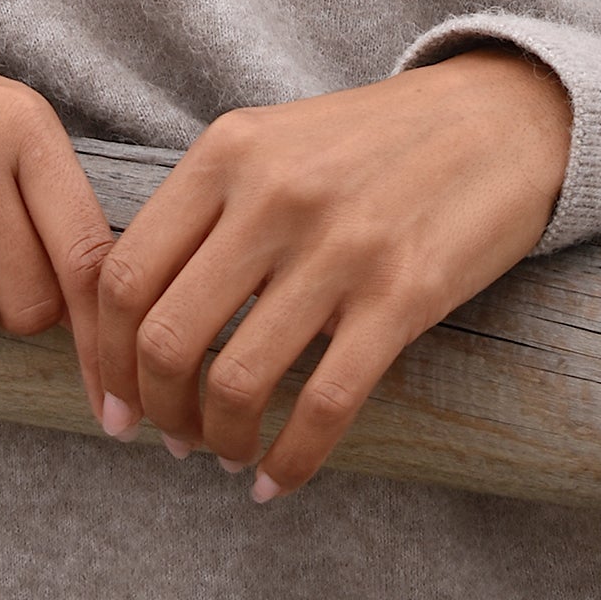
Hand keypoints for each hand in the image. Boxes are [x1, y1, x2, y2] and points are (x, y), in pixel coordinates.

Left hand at [94, 49, 570, 497]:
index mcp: (226, 151)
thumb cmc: (372, 143)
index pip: (124, 274)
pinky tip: (278, 481)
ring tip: (226, 454)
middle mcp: (273, 194)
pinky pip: (324, 404)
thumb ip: (205, 210)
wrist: (497, 118)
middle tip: (168, 439)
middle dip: (155, 410)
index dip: (103, 357)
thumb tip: (137, 318)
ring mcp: (338, 245)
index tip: (113, 403)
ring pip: (237, 381)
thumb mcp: (273, 144)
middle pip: (166, 336)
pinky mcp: (403, 294)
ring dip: (219, 440)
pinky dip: (291, 461)